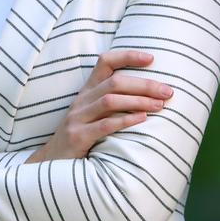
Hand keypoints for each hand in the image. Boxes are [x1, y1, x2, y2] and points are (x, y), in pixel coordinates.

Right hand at [26, 50, 171, 162]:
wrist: (51, 164)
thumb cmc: (81, 137)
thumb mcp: (94, 114)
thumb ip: (114, 101)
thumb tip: (151, 93)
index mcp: (87, 91)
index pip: (105, 62)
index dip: (127, 56)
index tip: (152, 58)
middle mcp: (81, 100)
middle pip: (114, 82)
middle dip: (144, 84)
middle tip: (168, 91)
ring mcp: (77, 118)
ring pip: (110, 100)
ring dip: (139, 101)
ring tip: (160, 105)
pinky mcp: (77, 137)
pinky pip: (104, 125)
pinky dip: (125, 120)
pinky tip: (142, 119)